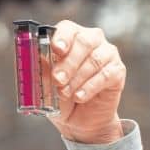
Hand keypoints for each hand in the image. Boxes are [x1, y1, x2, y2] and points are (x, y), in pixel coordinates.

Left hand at [46, 20, 125, 143]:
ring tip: (64, 94)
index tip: (56, 50)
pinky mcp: (117, 70)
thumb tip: (33, 59)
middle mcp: (91, 41)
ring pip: (94, 59)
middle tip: (57, 80)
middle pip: (83, 42)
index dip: (62, 37)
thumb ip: (42, 69)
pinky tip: (79, 97)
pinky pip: (106, 75)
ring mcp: (106, 54)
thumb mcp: (46, 84)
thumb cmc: (59, 96)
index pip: (67, 29)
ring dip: (76, 78)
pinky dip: (89, 87)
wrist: (78, 120)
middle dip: (68, 63)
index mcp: (70, 38)